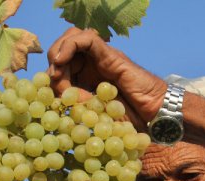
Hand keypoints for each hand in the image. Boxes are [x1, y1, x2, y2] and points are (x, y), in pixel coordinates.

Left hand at [47, 28, 166, 128]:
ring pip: (72, 38)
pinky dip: (69, 45)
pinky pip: (86, 38)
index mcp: (89, 76)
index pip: (63, 65)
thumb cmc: (131, 117)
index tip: (50, 94)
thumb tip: (56, 101)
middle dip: (54, 63)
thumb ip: (78, 105)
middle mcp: (94, 63)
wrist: (154, 113)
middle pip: (64, 48)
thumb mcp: (96, 113)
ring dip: (59, 51)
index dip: (53, 76)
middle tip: (53, 81)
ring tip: (56, 68)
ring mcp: (102, 57)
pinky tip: (61, 61)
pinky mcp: (110, 53)